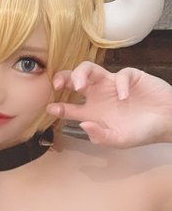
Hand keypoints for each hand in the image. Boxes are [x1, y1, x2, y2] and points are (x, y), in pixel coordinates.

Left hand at [47, 62, 171, 146]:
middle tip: (58, 85)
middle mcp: (99, 96)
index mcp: (93, 112)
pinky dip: (120, 84)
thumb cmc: (141, 132)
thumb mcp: (119, 140)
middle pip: (75, 80)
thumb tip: (83, 125)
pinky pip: (121, 74)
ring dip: (81, 74)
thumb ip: (100, 136)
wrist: (167, 123)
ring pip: (91, 69)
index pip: (69, 107)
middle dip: (63, 79)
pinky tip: (124, 97)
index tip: (50, 107)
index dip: (58, 107)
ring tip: (79, 86)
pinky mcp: (130, 77)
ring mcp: (113, 85)